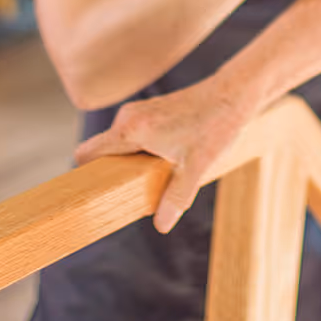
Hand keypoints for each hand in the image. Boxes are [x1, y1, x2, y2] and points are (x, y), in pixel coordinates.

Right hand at [75, 79, 254, 232]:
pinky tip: (166, 162)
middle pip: (101, 152)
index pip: (86, 154)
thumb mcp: (196, 168)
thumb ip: (176, 198)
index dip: (86, 177)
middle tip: (134, 193)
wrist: (234, 94)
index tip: (97, 195)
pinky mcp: (149, 111)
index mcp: (130, 129)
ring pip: (119, 144)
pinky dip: (140, 152)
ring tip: (155, 177)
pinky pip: (132, 136)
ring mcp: (138, 111)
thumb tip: (161, 225)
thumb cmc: (216, 126)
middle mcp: (128, 117)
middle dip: (113, 174)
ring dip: (130, 164)